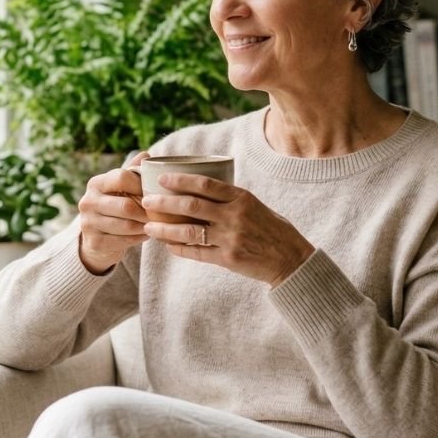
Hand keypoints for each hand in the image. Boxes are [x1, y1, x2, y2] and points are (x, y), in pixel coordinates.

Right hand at [76, 152, 150, 273]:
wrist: (97, 238)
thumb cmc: (115, 207)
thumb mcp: (120, 188)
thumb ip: (132, 172)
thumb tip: (146, 154)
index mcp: (96, 183)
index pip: (122, 178)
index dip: (142, 185)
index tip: (155, 192)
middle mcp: (88, 201)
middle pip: (126, 206)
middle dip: (147, 211)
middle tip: (162, 213)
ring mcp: (88, 223)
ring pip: (127, 226)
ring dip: (145, 226)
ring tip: (156, 224)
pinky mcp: (95, 242)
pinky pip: (124, 241)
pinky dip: (139, 238)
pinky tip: (146, 235)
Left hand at [141, 173, 314, 286]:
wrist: (291, 259)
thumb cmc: (273, 229)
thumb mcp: (255, 206)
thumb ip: (230, 199)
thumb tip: (200, 190)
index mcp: (241, 198)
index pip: (205, 184)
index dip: (180, 180)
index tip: (162, 178)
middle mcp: (234, 216)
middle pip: (191, 205)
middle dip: (164, 202)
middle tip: (147, 201)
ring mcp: (230, 238)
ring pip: (188, 231)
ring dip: (165, 229)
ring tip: (148, 226)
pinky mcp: (227, 259)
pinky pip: (196, 252)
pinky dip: (179, 248)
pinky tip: (167, 245)